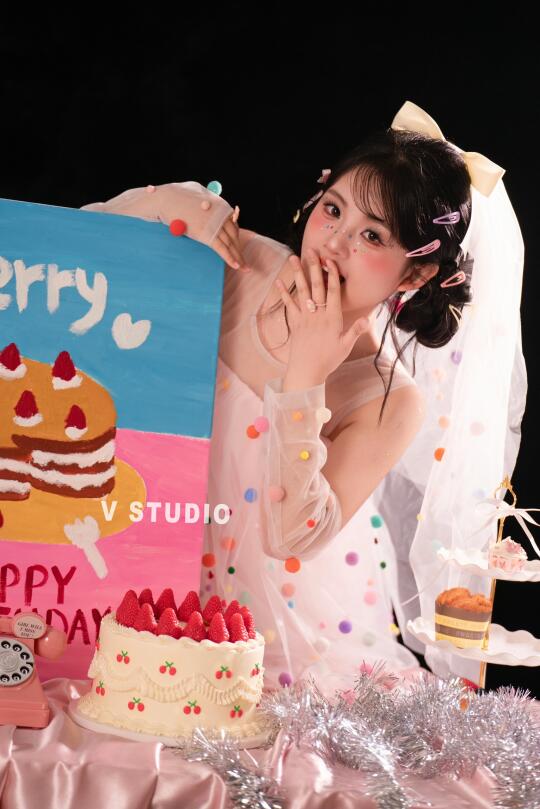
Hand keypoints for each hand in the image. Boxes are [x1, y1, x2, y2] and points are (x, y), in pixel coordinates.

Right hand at [156, 183, 249, 271]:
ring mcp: (215, 225)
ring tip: (244, 269)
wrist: (168, 198)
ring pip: (230, 245)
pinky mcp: (207, 234)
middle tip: (245, 263)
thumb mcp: (198, 192)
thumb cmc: (179, 194)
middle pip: (234, 237)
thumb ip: (207, 198)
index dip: (236, 239)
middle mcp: (222, 216)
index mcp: (222, 206)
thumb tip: (207, 202)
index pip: (233, 225)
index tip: (237, 248)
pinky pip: (222, 249)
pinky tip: (236, 267)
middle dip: (239, 251)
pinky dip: (230, 258)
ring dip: (238, 258)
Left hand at [276, 248, 368, 382]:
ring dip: (298, 274)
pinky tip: (278, 281)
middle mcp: (317, 315)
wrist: (307, 371)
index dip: (332, 275)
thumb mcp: (346, 346)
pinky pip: (288, 305)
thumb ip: (356, 330)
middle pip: (316, 287)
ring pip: (301, 292)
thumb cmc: (328, 359)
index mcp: (332, 318)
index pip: (332, 292)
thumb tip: (369, 318)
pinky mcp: (294, 323)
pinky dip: (283, 293)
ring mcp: (304, 318)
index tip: (330, 260)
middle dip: (314, 267)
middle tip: (311, 251)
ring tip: (294, 258)